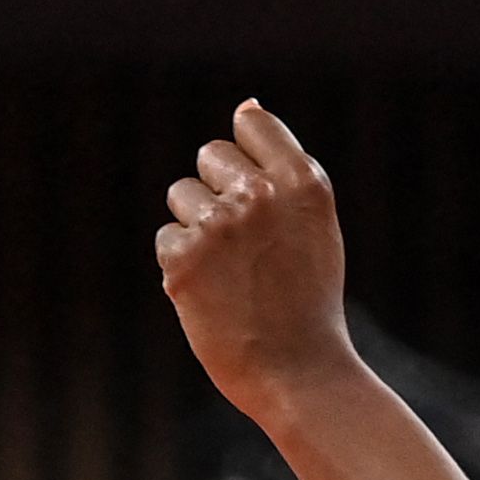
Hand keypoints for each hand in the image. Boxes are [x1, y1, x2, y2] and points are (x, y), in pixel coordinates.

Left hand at [155, 100, 361, 416]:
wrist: (299, 374)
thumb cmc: (306, 301)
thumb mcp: (313, 225)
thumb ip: (281, 168)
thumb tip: (246, 104)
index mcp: (303, 181)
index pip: (249, 122)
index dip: (247, 157)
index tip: (260, 199)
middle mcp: (261, 195)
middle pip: (209, 156)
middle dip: (219, 194)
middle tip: (249, 250)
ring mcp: (220, 226)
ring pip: (181, 196)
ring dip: (198, 231)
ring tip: (233, 275)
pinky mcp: (184, 260)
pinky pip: (167, 239)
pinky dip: (183, 268)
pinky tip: (215, 296)